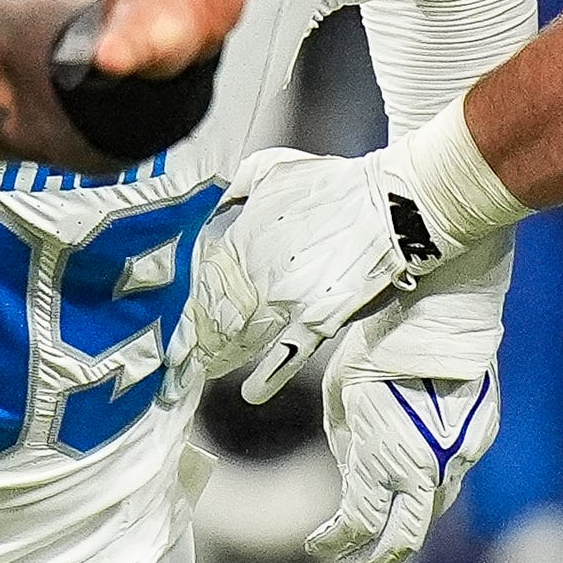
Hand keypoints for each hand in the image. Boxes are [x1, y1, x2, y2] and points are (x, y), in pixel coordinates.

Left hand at [190, 147, 447, 403]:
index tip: (170, 304)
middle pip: (215, 309)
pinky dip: (268, 377)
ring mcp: (287, 300)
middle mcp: (258, 272)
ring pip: (243, 334)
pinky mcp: (318, 320)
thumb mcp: (272, 169)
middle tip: (173, 346)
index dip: (186, 289)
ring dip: (221, 353)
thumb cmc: (335, 184)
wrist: (392, 204)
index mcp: (243, 237)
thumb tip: (212, 200)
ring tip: (198, 369)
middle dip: (193, 327)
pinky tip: (251, 394)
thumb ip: (236, 185)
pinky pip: (288, 355)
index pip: (202, 271)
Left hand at [309, 334, 498, 562]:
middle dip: (374, 561)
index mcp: (383, 461)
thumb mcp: (341, 400)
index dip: (336, 544)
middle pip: (404, 541)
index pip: (358, 525)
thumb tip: (352, 474)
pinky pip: (450, 474)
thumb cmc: (377, 350)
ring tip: (378, 516)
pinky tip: (412, 462)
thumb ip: (348, 449)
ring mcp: (458, 458)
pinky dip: (428, 479)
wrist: (438, 316)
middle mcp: (424, 470)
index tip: (319, 548)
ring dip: (403, 518)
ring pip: (431, 509)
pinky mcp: (478, 441)